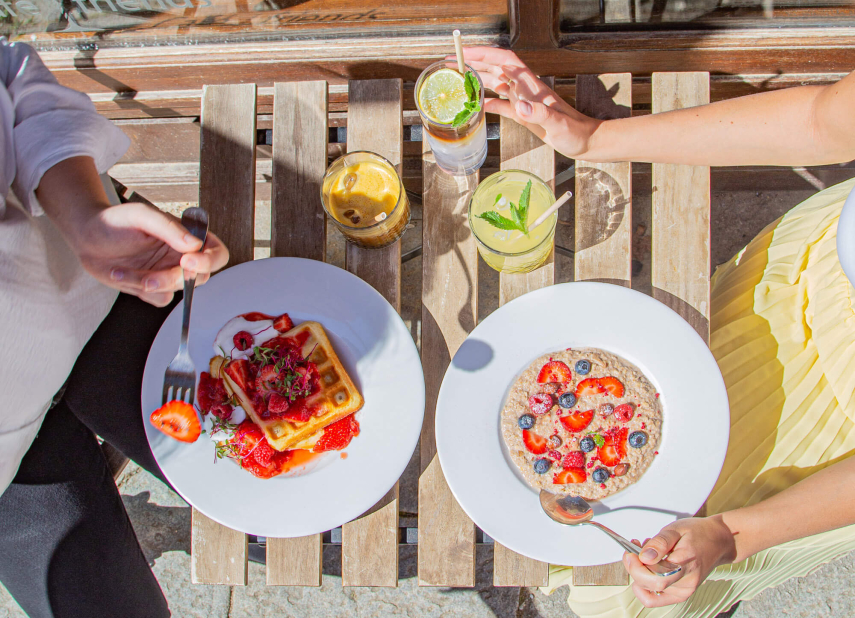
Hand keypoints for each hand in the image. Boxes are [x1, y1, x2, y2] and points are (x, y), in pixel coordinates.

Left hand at [68, 201, 228, 306]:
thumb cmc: (116, 221)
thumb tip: (194, 245)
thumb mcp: (142, 216)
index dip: (209, 261)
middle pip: (200, 278)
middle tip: (149, 278)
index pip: (217, 253)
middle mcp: (183, 257)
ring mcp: (168, 273)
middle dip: (172, 279)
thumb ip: (169, 228)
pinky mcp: (153, 288)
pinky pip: (159, 299)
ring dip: (148, 284)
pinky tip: (122, 274)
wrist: (86, 237)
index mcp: (188, 237)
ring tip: (122, 270)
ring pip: (176, 291)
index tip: (188, 262)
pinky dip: (138, 291)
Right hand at [455, 47, 601, 157]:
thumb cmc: (574, 131)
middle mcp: (525, 89)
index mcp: (531, 85)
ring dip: (478, 79)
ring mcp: (523, 101)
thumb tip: (520, 106)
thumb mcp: (557, 123)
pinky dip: (487, 102)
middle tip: (451, 63)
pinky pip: (501, 105)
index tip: (464, 54)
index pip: (504, 60)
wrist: (585, 141)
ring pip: (496, 83)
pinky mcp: (524, 114)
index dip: (484, 54)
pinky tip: (476, 106)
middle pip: (496, 68)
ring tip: (458, 79)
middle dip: (474, 62)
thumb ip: (540, 113)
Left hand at [623, 515, 736, 607]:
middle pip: (649, 586)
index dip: (637, 567)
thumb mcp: (676, 529)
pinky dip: (645, 583)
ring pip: (649, 590)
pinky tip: (649, 567)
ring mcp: (684, 592)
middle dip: (634, 568)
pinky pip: (654, 597)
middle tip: (633, 550)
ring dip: (640, 573)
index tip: (630, 552)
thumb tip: (644, 557)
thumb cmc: (698, 534)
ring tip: (646, 555)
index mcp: (686, 566)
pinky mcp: (679, 594)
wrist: (718, 541)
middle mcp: (686, 584)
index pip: (656, 578)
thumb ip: (659, 543)